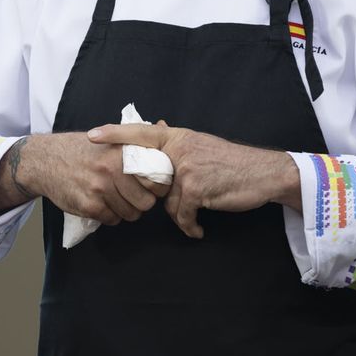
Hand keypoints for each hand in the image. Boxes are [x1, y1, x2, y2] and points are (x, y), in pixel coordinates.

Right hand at [8, 132, 159, 224]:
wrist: (44, 160)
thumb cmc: (79, 150)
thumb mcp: (108, 139)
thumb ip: (134, 146)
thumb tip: (166, 142)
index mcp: (122, 152)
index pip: (157, 181)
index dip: (155, 188)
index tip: (149, 187)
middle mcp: (113, 169)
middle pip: (146, 202)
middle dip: (140, 203)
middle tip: (130, 196)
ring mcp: (101, 188)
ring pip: (130, 214)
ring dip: (124, 210)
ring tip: (113, 198)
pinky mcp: (89, 205)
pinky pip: (112, 219)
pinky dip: (108, 215)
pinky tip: (99, 203)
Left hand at [87, 121, 298, 238]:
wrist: (264, 173)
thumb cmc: (232, 163)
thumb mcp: (201, 145)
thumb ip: (177, 144)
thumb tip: (158, 126)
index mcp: (178, 136)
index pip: (139, 132)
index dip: (114, 133)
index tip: (91, 136)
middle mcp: (178, 148)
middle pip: (148, 176)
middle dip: (155, 196)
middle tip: (178, 202)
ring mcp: (185, 168)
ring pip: (165, 201)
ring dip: (181, 213)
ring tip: (197, 213)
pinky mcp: (195, 188)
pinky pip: (181, 214)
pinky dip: (191, 226)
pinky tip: (199, 229)